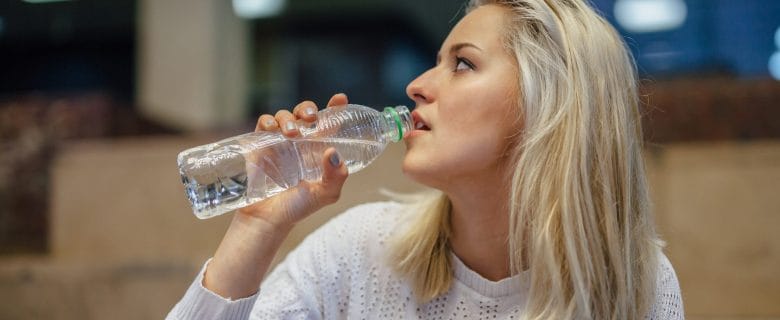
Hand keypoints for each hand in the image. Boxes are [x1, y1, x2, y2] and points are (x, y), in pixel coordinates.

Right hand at [236, 93, 350, 229]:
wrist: (267, 219)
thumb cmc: (297, 208)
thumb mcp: (325, 195)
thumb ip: (336, 177)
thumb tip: (334, 153)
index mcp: (318, 151)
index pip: (328, 124)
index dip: (335, 109)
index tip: (340, 98)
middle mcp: (300, 144)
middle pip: (305, 114)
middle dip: (308, 108)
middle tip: (311, 117)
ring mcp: (279, 143)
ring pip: (285, 116)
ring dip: (289, 118)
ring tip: (292, 134)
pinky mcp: (260, 145)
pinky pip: (264, 124)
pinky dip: (269, 121)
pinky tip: (273, 129)